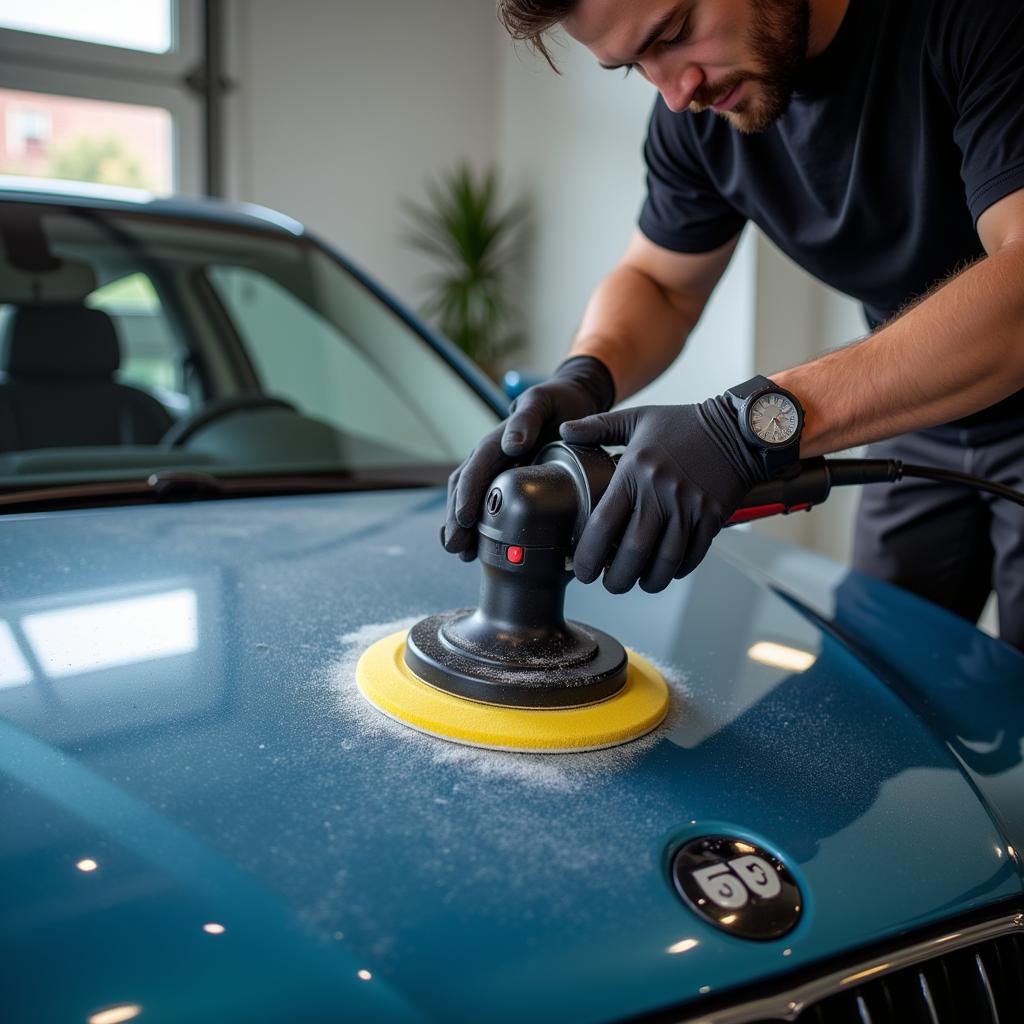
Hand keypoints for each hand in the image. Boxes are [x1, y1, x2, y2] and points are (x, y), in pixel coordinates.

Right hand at [443, 356, 614, 559]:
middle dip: (457, 519)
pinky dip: (478, 526)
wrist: (568, 404)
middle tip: (455, 547)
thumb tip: (510, 445)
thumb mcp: (541, 403)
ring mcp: (496, 472)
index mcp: (495, 442)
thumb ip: (525, 420)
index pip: (475, 469)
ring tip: (461, 553)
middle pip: (464, 489)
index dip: (467, 494)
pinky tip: (475, 548)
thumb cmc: (556, 403)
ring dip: (463, 527)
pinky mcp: (506, 483)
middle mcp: (490, 458)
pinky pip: (487, 504)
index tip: (464, 518)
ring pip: (471, 500)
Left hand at [558, 398, 764, 592]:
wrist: (738, 428)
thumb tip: (564, 431)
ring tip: (637, 583)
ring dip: (649, 581)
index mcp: (635, 471)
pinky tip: (666, 572)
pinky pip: (692, 554)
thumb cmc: (684, 424)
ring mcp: (689, 507)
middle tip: (609, 584)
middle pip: (633, 551)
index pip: (603, 523)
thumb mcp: (638, 418)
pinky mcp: (712, 517)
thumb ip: (597, 426)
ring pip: (664, 560)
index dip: (588, 554)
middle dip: (617, 578)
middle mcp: (660, 492)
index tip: (582, 569)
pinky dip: (677, 570)